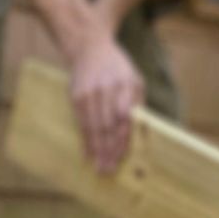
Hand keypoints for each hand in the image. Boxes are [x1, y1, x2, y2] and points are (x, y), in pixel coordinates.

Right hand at [67, 31, 142, 173]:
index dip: (122, 140)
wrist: (90, 48)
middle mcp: (106, 88)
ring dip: (96, 150)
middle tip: (109, 170)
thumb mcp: (135, 80)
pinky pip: (81, 123)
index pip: (124, 118)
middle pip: (107, 125)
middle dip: (108, 150)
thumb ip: (138, 104)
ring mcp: (89, 92)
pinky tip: (88, 154)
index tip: (121, 158)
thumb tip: (141, 134)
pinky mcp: (77, 96)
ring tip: (99, 168)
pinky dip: (85, 140)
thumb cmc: (118, 69)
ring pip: (93, 127)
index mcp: (126, 84)